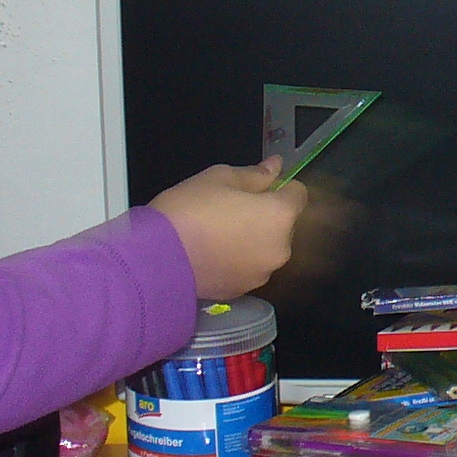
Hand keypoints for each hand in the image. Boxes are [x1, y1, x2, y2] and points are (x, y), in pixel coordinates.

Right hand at [149, 157, 310, 301]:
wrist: (157, 259)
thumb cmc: (190, 209)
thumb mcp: (220, 178)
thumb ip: (255, 174)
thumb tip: (276, 166)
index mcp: (280, 216)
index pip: (299, 194)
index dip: (281, 187)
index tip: (259, 187)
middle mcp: (281, 248)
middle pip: (284, 224)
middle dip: (267, 215)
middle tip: (232, 209)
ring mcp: (263, 273)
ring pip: (268, 248)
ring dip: (255, 239)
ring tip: (220, 234)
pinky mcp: (244, 290)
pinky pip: (250, 267)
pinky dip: (240, 259)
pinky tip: (215, 253)